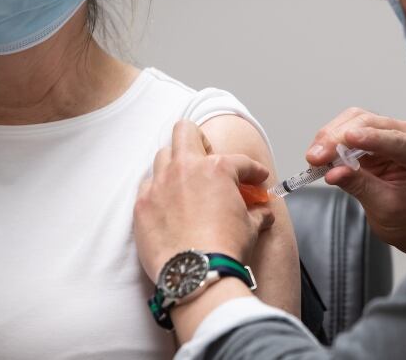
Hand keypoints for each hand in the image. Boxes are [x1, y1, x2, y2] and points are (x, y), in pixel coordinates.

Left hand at [133, 120, 274, 282]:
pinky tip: (168, 206)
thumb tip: (263, 213)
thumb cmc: (223, 249)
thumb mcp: (250, 228)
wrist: (196, 275)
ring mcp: (159, 185)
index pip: (240, 161)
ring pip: (162, 155)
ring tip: (186, 183)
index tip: (256, 178)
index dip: (253, 171)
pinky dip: (159, 192)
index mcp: (216, 169)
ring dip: (176, 165)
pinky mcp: (142, 205)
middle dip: (199, 140)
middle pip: (185, 131)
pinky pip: (147, 186)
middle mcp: (185, 169)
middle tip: (208, 160)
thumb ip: (257, 214)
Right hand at [307, 108, 405, 255]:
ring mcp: (394, 132)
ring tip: (315, 158)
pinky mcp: (376, 136)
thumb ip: (361, 186)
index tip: (347, 139)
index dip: (369, 138)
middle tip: (316, 157)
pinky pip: (350, 129)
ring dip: (331, 137)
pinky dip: (333, 141)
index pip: (395, 140)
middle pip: (370, 123)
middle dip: (339, 138)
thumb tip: (334, 173)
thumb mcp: (386, 208)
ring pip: (356, 120)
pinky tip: (321, 156)